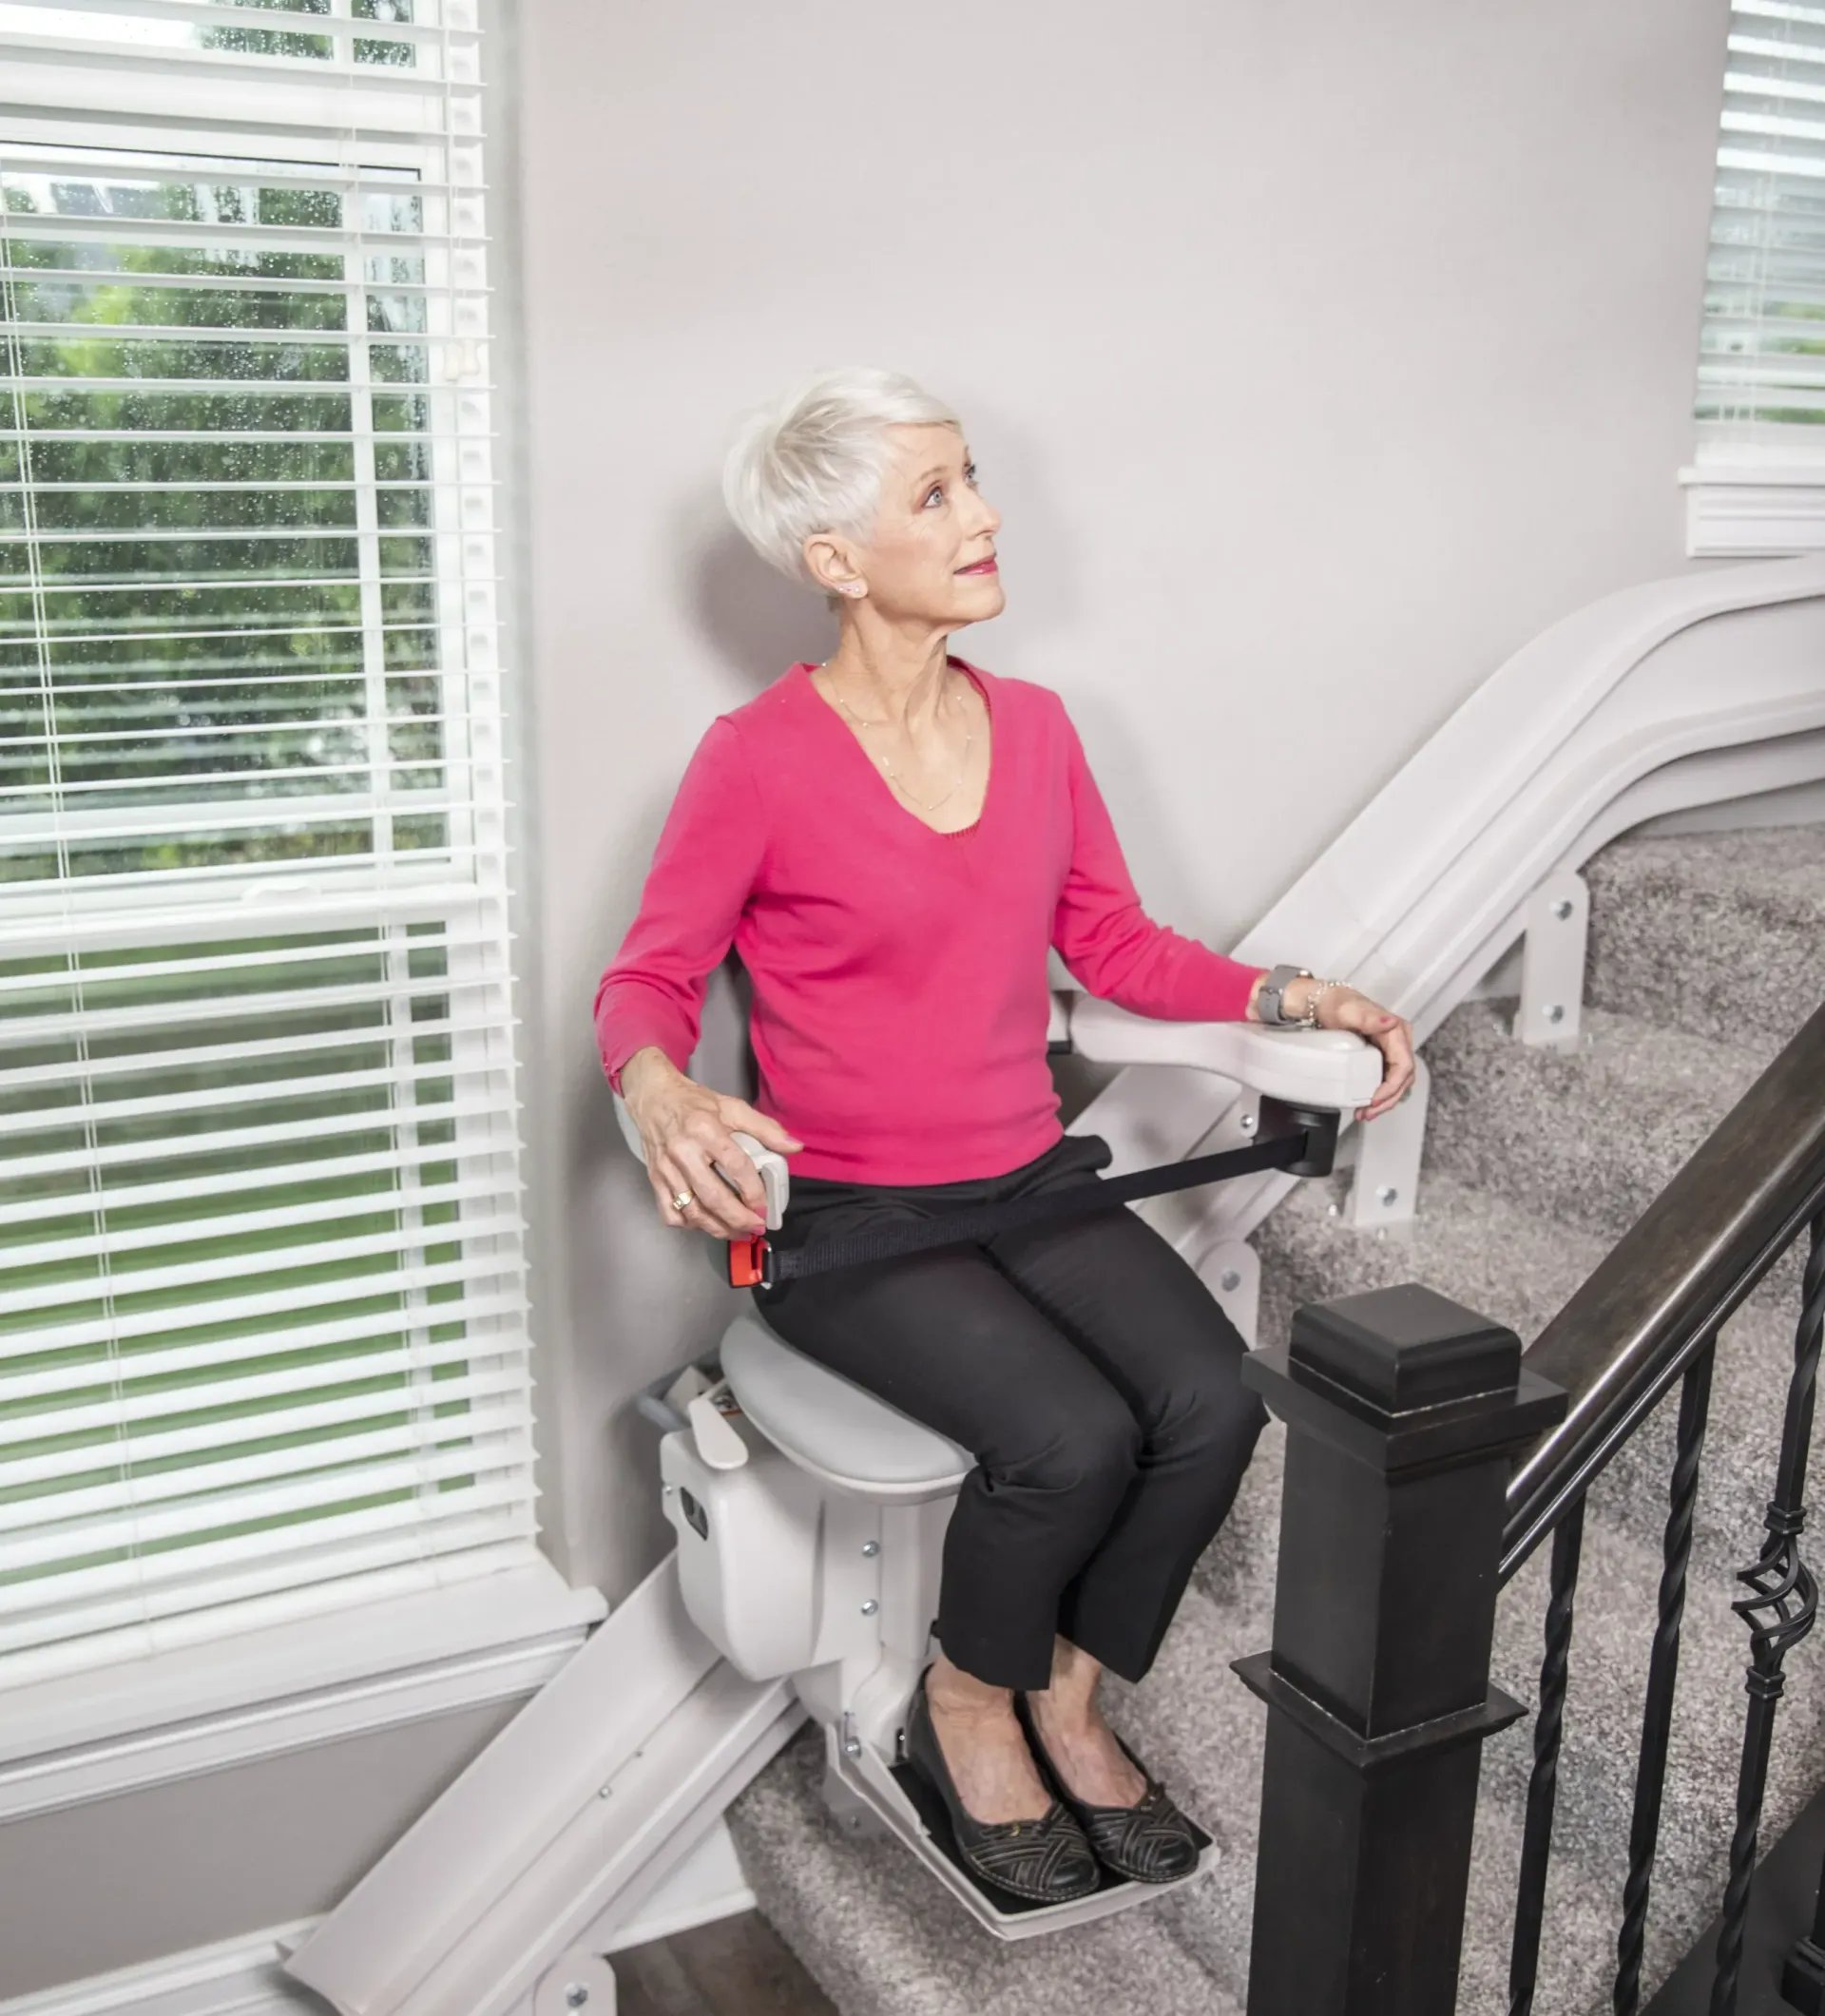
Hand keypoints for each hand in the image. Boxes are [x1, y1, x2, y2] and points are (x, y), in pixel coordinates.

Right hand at [619, 1046, 802, 1239]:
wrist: (652, 1097)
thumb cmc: (695, 1102)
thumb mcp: (732, 1107)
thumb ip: (765, 1128)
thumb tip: (795, 1146)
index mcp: (705, 1130)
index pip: (735, 1166)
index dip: (754, 1191)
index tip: (765, 1207)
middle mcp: (683, 1152)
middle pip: (713, 1197)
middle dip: (738, 1219)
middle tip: (756, 1227)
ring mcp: (665, 1169)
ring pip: (692, 1211)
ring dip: (718, 1228)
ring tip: (737, 1232)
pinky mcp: (654, 1180)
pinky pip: (670, 1213)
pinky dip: (689, 1224)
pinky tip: (706, 1221)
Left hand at [1300, 984, 1415, 1123]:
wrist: (1323, 1003)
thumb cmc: (1335, 1004)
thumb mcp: (1348, 1010)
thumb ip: (1369, 1017)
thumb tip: (1390, 1022)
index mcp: (1396, 1031)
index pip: (1404, 1065)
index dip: (1392, 1087)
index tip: (1375, 1099)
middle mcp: (1398, 1041)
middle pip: (1403, 1078)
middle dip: (1388, 1099)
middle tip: (1368, 1112)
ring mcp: (1391, 1049)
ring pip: (1397, 1082)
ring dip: (1384, 1101)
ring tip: (1366, 1113)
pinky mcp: (1382, 1056)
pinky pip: (1387, 1079)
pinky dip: (1379, 1094)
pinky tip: (1366, 1104)